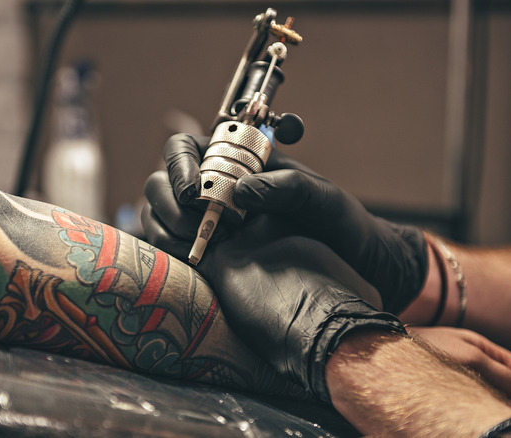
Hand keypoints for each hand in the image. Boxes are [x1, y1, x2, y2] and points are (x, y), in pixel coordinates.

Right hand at [163, 133, 428, 313]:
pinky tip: (195, 260)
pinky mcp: (204, 256)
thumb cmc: (339, 223)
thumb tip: (238, 191)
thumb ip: (285, 186)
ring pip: (156, 214)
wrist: (353, 265)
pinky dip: (167, 250)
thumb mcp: (320, 197)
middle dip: (170, 201)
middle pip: (160, 182)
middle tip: (197, 223)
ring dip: (165, 227)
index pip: (185, 149)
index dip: (179, 165)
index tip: (194, 190)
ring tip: (196, 245)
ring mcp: (204, 224)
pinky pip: (166, 246)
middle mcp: (214, 189)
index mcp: (238, 163)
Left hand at [408, 326, 510, 418]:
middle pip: (508, 382)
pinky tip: (476, 415)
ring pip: (489, 391)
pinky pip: (471, 395)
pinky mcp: (443, 383)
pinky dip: (480, 405)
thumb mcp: (470, 358)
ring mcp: (458, 370)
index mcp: (482, 347)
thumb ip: (502, 374)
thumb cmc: (424, 347)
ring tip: (502, 417)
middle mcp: (472, 358)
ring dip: (500, 404)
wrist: (383, 347)